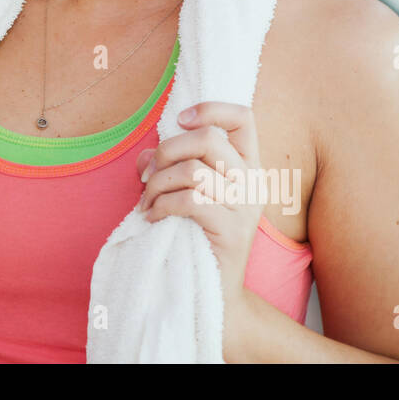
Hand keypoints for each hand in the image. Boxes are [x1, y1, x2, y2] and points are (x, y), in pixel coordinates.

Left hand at [134, 101, 264, 342]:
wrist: (214, 290)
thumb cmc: (196, 233)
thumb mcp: (186, 192)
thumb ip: (168, 166)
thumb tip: (145, 155)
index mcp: (248, 165)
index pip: (244, 118)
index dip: (210, 109)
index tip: (179, 119)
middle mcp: (253, 182)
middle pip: (209, 140)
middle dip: (167, 151)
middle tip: (148, 175)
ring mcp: (245, 207)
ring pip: (192, 170)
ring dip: (158, 184)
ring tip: (148, 202)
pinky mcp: (231, 230)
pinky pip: (189, 201)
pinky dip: (161, 205)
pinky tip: (153, 217)